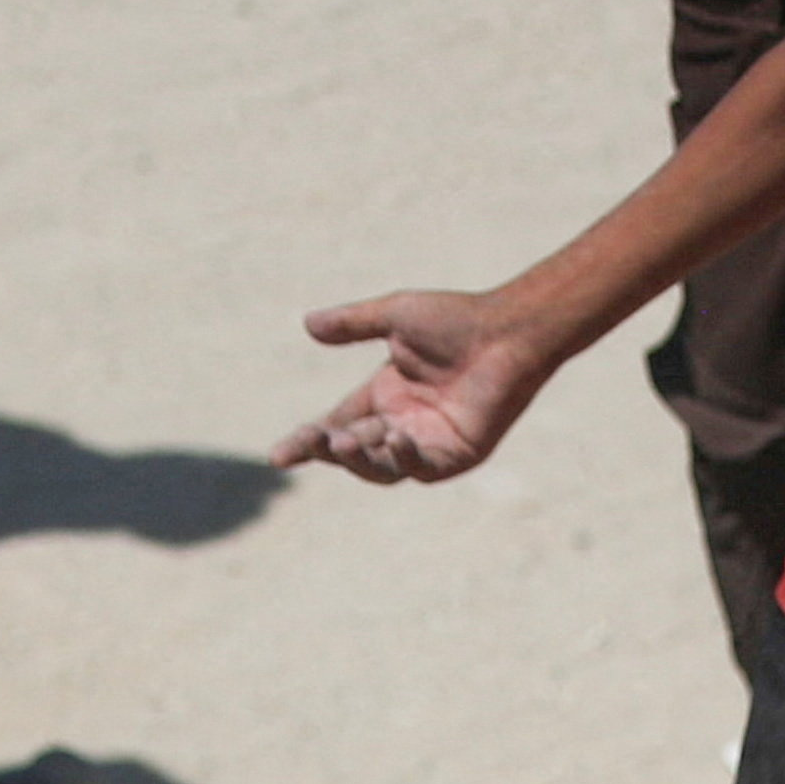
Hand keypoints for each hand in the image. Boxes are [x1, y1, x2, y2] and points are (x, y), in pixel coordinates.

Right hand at [269, 287, 558, 481]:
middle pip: (352, 449)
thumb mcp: (394, 315)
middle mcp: (403, 422)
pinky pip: (422, 468)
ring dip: (358, 459)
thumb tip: (307, 324)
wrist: (507, 330)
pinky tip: (394, 438)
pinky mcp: (458, 453)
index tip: (277, 456)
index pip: (336, 422)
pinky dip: (404, 457)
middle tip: (311, 441)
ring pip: (381, 467)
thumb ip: (352, 324)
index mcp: (385, 394)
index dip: (307, 441)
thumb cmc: (456, 319)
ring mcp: (430, 442)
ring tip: (341, 441)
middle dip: (326, 449)